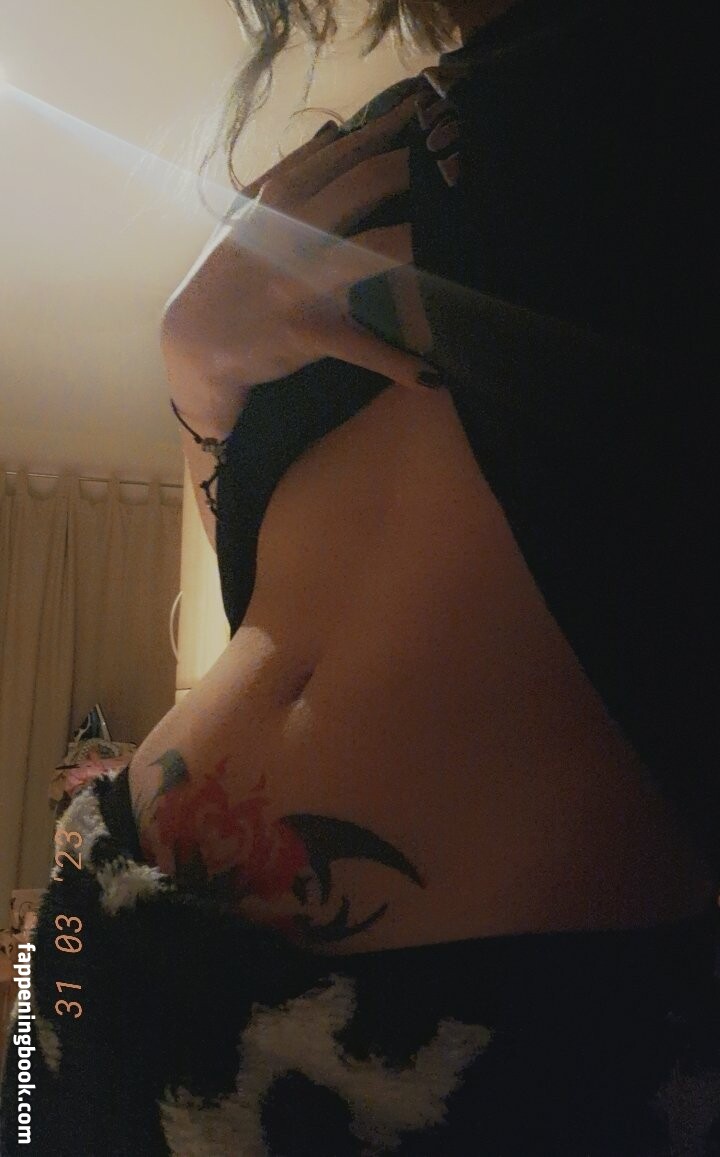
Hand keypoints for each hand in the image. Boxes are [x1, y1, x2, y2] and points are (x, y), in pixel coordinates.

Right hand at [160, 92, 437, 434]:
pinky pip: (359, 347)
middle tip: (457, 163)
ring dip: (413, 241)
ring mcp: (299, 282)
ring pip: (366, 250)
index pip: (340, 152)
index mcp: (280, 201)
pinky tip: (433, 377)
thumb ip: (292, 176)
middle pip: (360, 184)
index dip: (387, 128)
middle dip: (410, 168)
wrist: (192, 342)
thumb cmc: (227, 277)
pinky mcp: (306, 331)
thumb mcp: (249, 216)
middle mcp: (292, 233)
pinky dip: (398, 365)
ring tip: (459, 233)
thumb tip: (332, 131)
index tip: (427, 109)